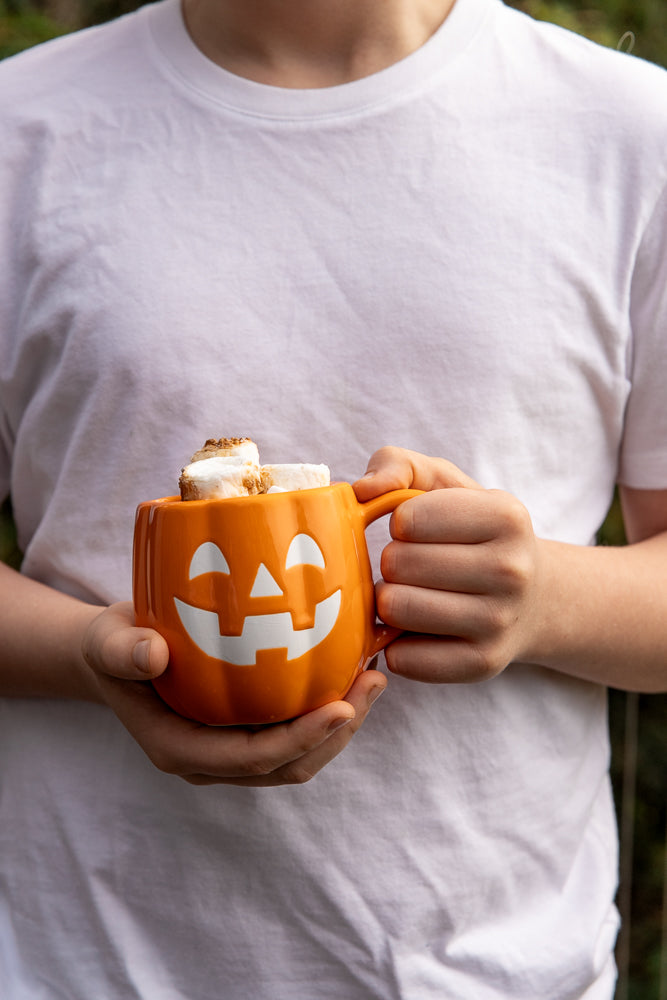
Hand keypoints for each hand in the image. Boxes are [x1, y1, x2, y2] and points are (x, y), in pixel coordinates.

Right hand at [81, 602, 384, 785]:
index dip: (301, 739)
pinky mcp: (248, 732)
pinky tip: (350, 670)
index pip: (252, 758)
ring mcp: (232, 751)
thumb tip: (153, 654)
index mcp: (180, 751)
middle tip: (374, 681)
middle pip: (289, 765)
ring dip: (342, 724)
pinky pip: (297, 733)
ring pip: (300, 756)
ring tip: (374, 676)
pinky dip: (329, 710)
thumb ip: (124, 650)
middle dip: (338, 732)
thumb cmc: (114, 646)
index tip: (342, 706)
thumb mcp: (108, 643)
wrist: (117, 655)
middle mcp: (212, 762)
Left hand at [354, 446, 541, 683]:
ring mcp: (499, 622)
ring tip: (410, 594)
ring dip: (389, 601)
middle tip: (412, 566)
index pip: (407, 518)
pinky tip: (415, 630)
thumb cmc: (471, 531)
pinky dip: (396, 644)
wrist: (533, 596)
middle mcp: (512, 570)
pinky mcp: (482, 664)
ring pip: (397, 609)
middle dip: (393, 562)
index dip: (400, 522)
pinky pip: (404, 658)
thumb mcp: (443, 483)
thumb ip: (398, 465)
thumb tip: (362, 490)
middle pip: (398, 564)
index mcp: (506, 516)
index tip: (417, 529)